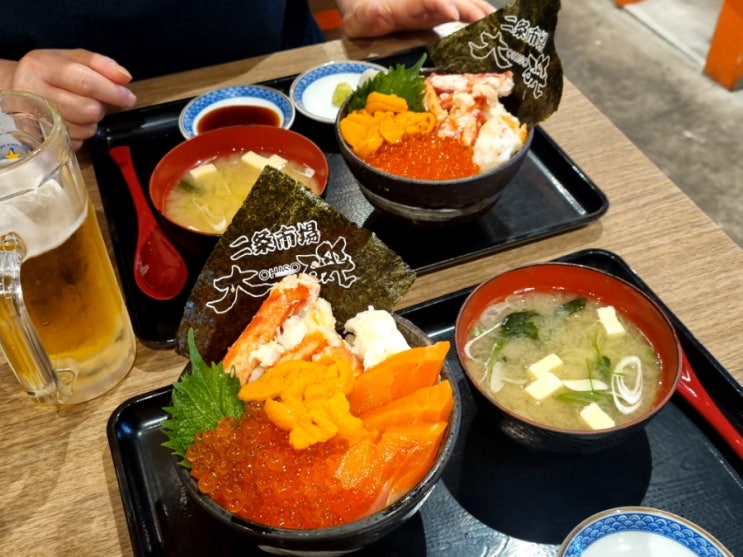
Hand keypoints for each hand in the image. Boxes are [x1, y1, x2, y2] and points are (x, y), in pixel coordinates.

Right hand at [4, 49, 136, 148]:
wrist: (15, 90)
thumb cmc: (48, 74)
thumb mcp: (70, 59)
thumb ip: (100, 64)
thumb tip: (124, 77)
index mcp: (41, 66)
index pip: (84, 81)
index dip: (112, 91)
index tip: (129, 98)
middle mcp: (34, 92)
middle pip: (87, 109)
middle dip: (101, 107)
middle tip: (98, 101)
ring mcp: (35, 119)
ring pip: (85, 128)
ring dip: (93, 120)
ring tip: (81, 108)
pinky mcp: (42, 140)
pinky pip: (78, 142)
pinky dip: (83, 133)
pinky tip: (72, 121)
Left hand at [338, 0, 494, 37]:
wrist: (364, 7)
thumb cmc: (361, 17)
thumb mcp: (360, 19)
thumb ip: (368, 16)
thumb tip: (373, 12)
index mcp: (405, 3)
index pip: (427, 1)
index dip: (440, 5)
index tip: (452, 12)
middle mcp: (424, 2)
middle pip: (453, 1)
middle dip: (471, 10)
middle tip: (489, 24)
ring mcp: (434, 6)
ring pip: (462, 4)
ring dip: (481, 13)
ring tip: (499, 26)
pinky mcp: (439, 13)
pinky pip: (462, 12)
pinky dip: (478, 17)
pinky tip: (491, 25)